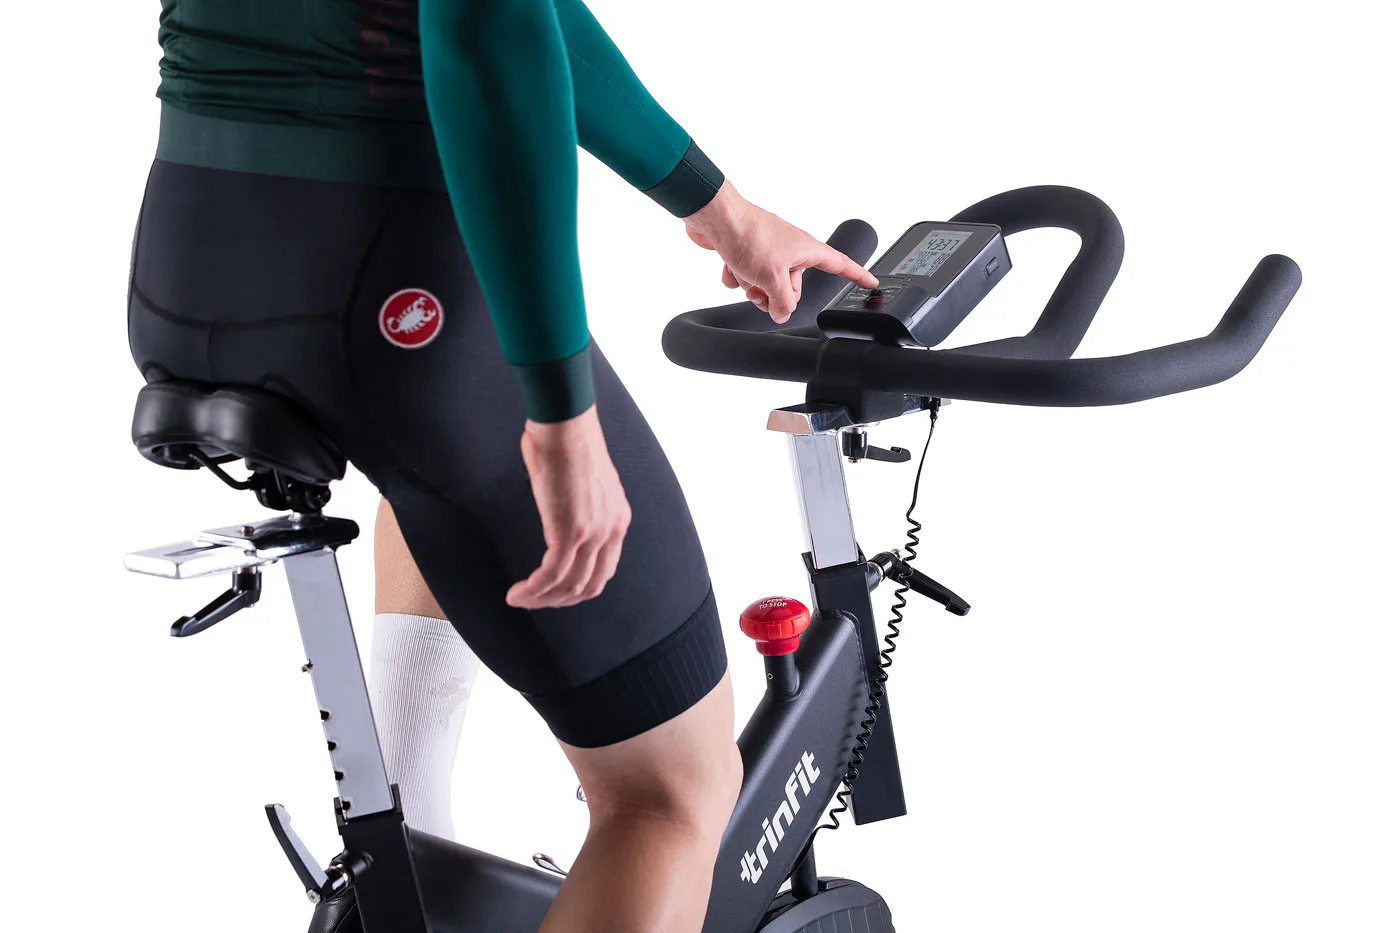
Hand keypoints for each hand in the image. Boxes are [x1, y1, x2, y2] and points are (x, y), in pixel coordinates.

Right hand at [507, 407, 631, 609]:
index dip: (578, 588)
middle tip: (535, 602)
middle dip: (560, 601)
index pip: (603, 570)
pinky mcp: (571, 532)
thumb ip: (577, 505)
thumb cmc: (566, 440)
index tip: (554, 591)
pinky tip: (517, 593)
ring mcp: (594, 533)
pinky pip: (551, 575)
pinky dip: (532, 590)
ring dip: (541, 600)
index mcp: (617, 519)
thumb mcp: (582, 482)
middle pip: (589, 586)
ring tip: (519, 600)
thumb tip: (557, 512)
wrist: (565, 422)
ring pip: (569, 586)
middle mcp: (612, 530)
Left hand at [683, 180, 878, 322]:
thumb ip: (783, 303)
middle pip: (793, 286)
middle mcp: (791, 248)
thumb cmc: (749, 237)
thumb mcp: (773, 279)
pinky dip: (737, 275)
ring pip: (766, 283)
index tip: (872, 283)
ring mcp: (768, 249)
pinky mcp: (747, 250)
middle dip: (775, 294)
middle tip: (762, 290)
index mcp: (807, 250)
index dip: (858, 275)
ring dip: (752, 285)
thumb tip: (782, 314)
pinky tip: (730, 268)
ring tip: (743, 273)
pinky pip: (746, 275)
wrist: (716, 218)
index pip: (840, 265)